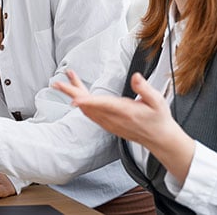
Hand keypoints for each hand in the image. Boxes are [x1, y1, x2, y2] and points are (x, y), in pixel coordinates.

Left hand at [54, 69, 194, 182]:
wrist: (159, 139)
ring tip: (65, 81)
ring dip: (74, 94)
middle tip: (57, 83)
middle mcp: (113, 119)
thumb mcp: (157, 101)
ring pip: (86, 109)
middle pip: (88, 105)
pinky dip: (81, 103)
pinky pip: (90, 114)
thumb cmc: (158, 119)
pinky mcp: (108, 124)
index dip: (87, 101)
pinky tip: (77, 95)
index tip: (74, 99)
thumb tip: (135, 77)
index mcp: (124, 111)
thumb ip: (144, 88)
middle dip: (71, 93)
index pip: (102, 105)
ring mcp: (109, 123)